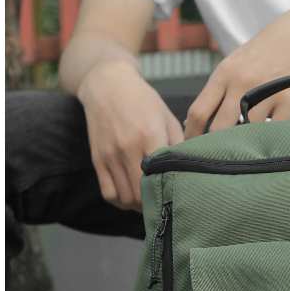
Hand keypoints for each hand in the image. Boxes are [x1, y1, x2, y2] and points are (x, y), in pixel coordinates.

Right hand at [78, 59, 183, 210]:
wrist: (108, 84)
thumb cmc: (143, 101)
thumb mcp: (167, 118)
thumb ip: (179, 145)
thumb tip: (192, 171)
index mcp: (150, 136)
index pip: (161, 177)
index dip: (171, 192)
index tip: (178, 195)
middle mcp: (128, 148)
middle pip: (142, 194)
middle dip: (155, 203)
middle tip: (165, 201)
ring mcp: (110, 155)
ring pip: (125, 198)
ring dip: (138, 206)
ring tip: (149, 200)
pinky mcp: (98, 160)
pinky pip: (108, 193)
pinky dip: (120, 201)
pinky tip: (131, 196)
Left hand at [184, 5, 289, 137]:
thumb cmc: (270, 48)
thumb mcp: (237, 61)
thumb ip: (220, 88)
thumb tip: (200, 121)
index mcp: (225, 73)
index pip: (198, 111)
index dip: (192, 135)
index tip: (191, 149)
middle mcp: (242, 83)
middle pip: (218, 128)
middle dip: (215, 146)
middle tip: (217, 159)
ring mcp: (267, 93)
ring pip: (247, 132)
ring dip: (247, 143)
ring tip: (249, 149)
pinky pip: (275, 131)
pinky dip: (271, 138)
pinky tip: (271, 140)